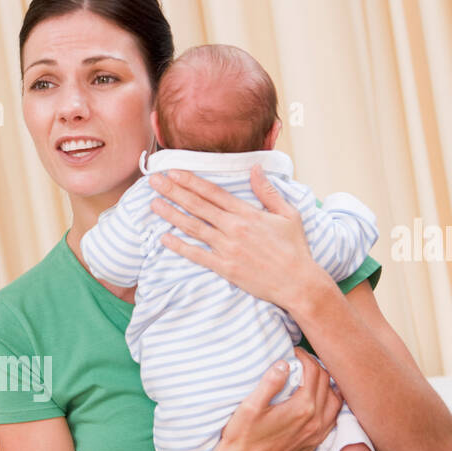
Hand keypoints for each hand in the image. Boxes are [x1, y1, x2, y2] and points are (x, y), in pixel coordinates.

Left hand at [148, 165, 334, 313]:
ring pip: (194, 227)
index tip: (174, 171)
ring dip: (171, 215)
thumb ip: (268, 191)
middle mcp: (234, 228)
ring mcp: (228, 248)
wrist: (298, 282)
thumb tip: (255, 168)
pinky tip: (164, 238)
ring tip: (153, 204)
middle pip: (198, 206)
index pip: (213, 193)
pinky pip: (197, 255)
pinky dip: (180, 247)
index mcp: (248, 213)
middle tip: (154, 181)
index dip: (191, 181)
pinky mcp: (225, 268)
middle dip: (174, 192)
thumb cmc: (295, 248)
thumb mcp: (288, 214)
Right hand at [214, 350, 341, 450]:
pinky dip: (330, 405)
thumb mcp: (250, 405)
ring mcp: (316, 434)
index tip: (293, 352)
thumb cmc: (242, 435)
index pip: (314, 372)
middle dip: (316, 367)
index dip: (304, 357)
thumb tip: (285, 364)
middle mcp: (315, 421)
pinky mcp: (312, 443)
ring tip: (312, 378)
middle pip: (327, 383)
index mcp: (302, 408)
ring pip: (336, 401)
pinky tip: (318, 401)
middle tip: (301, 361)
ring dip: (327, 386)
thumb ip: (270, 382)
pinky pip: (332, 419)